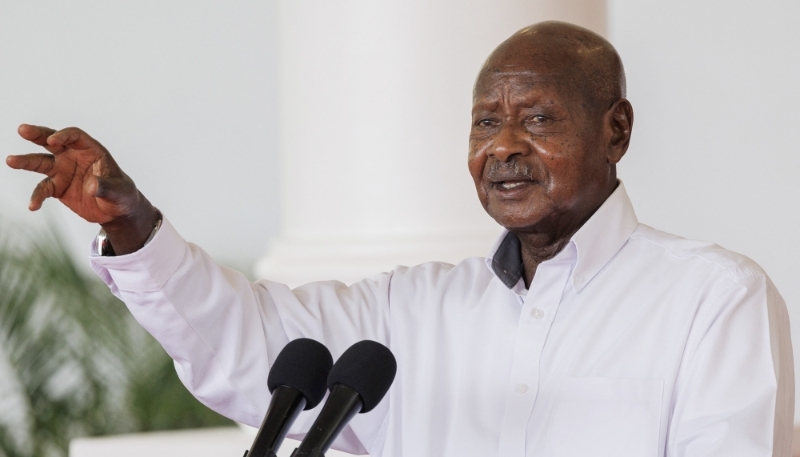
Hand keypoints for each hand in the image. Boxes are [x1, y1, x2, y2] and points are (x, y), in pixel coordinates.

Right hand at [6, 124, 158, 253]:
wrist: (116, 210)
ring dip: (26, 161)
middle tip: (22, 129)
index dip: (64, 135)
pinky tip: (33, 206)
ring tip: (10, 160)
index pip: (75, 136)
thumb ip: (106, 187)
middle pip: (52, 142)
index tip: (54, 141)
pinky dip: (37, 197)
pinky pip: (43, 189)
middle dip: (37, 135)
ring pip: (41, 162)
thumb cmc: (122, 194)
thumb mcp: (119, 191)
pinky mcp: (57, 187)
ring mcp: (63, 171)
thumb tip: (92, 186)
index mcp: (91, 151)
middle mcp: (73, 157)